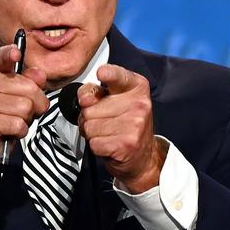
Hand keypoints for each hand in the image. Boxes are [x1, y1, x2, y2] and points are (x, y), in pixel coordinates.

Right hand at [0, 44, 47, 197]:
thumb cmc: (2, 113)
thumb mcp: (18, 92)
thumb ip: (31, 80)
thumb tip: (39, 74)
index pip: (2, 56)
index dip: (10, 54)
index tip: (16, 53)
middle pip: (29, 87)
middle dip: (36, 103)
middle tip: (24, 110)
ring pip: (26, 107)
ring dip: (28, 118)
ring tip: (15, 119)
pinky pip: (19, 123)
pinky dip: (21, 130)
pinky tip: (11, 129)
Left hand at [78, 64, 166, 193]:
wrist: (144, 156)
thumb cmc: (128, 124)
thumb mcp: (116, 100)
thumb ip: (96, 92)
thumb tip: (85, 98)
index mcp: (137, 87)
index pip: (118, 76)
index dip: (108, 74)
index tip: (102, 73)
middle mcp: (139, 104)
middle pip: (90, 107)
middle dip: (89, 117)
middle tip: (105, 121)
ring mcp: (134, 124)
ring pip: (89, 126)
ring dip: (92, 133)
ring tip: (108, 133)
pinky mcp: (126, 144)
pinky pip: (94, 142)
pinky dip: (96, 146)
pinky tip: (110, 144)